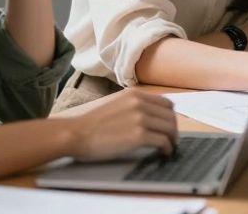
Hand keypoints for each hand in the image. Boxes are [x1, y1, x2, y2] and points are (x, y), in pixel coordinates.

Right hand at [57, 88, 177, 160]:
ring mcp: (140, 118)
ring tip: (169, 148)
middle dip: (173, 129)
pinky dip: (166, 149)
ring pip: (169, 128)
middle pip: (170, 116)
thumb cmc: (90, 123)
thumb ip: (133, 105)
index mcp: (134, 94)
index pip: (166, 103)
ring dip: (172, 140)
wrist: (75, 133)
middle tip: (171, 139)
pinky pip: (162, 141)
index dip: (170, 116)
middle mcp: (139, 103)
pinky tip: (163, 153)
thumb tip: (150, 115)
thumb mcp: (114, 103)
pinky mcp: (138, 135)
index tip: (168, 126)